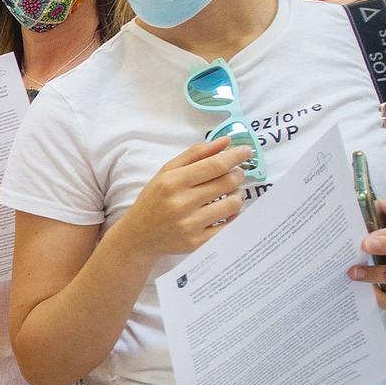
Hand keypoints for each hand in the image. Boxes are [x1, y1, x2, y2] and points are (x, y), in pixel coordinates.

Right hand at [115, 139, 252, 259]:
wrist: (139, 237)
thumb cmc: (154, 200)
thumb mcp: (166, 172)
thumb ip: (195, 154)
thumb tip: (225, 142)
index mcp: (172, 182)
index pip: (215, 165)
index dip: (235, 156)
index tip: (246, 151)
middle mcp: (181, 203)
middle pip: (227, 183)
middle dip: (237, 174)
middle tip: (236, 173)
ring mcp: (190, 225)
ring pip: (232, 204)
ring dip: (238, 195)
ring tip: (231, 192)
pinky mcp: (198, 242)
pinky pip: (230, 226)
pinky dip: (234, 215)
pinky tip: (226, 210)